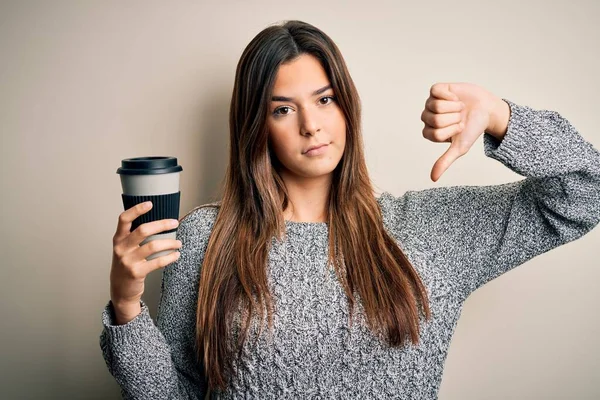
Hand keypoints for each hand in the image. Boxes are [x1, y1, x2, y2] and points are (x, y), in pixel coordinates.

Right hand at [110, 201, 182, 323]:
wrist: (120, 290)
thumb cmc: (126, 264)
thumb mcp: (125, 248)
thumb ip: (134, 236)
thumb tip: (158, 222)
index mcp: (118, 239)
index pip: (124, 219)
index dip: (136, 210)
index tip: (150, 204)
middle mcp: (121, 248)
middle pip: (143, 230)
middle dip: (162, 225)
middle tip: (175, 222)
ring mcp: (128, 261)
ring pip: (153, 246)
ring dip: (170, 243)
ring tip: (178, 243)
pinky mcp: (136, 273)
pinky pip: (157, 262)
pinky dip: (170, 257)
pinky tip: (176, 255)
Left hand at [420, 82, 508, 181]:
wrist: (486, 110)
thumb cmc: (472, 129)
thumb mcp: (460, 147)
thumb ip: (445, 161)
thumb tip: (433, 179)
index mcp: (430, 133)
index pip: (435, 133)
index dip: (452, 130)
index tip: (460, 128)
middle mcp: (427, 118)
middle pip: (435, 120)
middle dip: (454, 118)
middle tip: (461, 117)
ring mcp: (431, 103)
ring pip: (436, 105)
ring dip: (454, 106)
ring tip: (460, 108)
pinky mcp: (437, 90)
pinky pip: (436, 91)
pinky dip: (450, 94)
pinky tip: (455, 97)